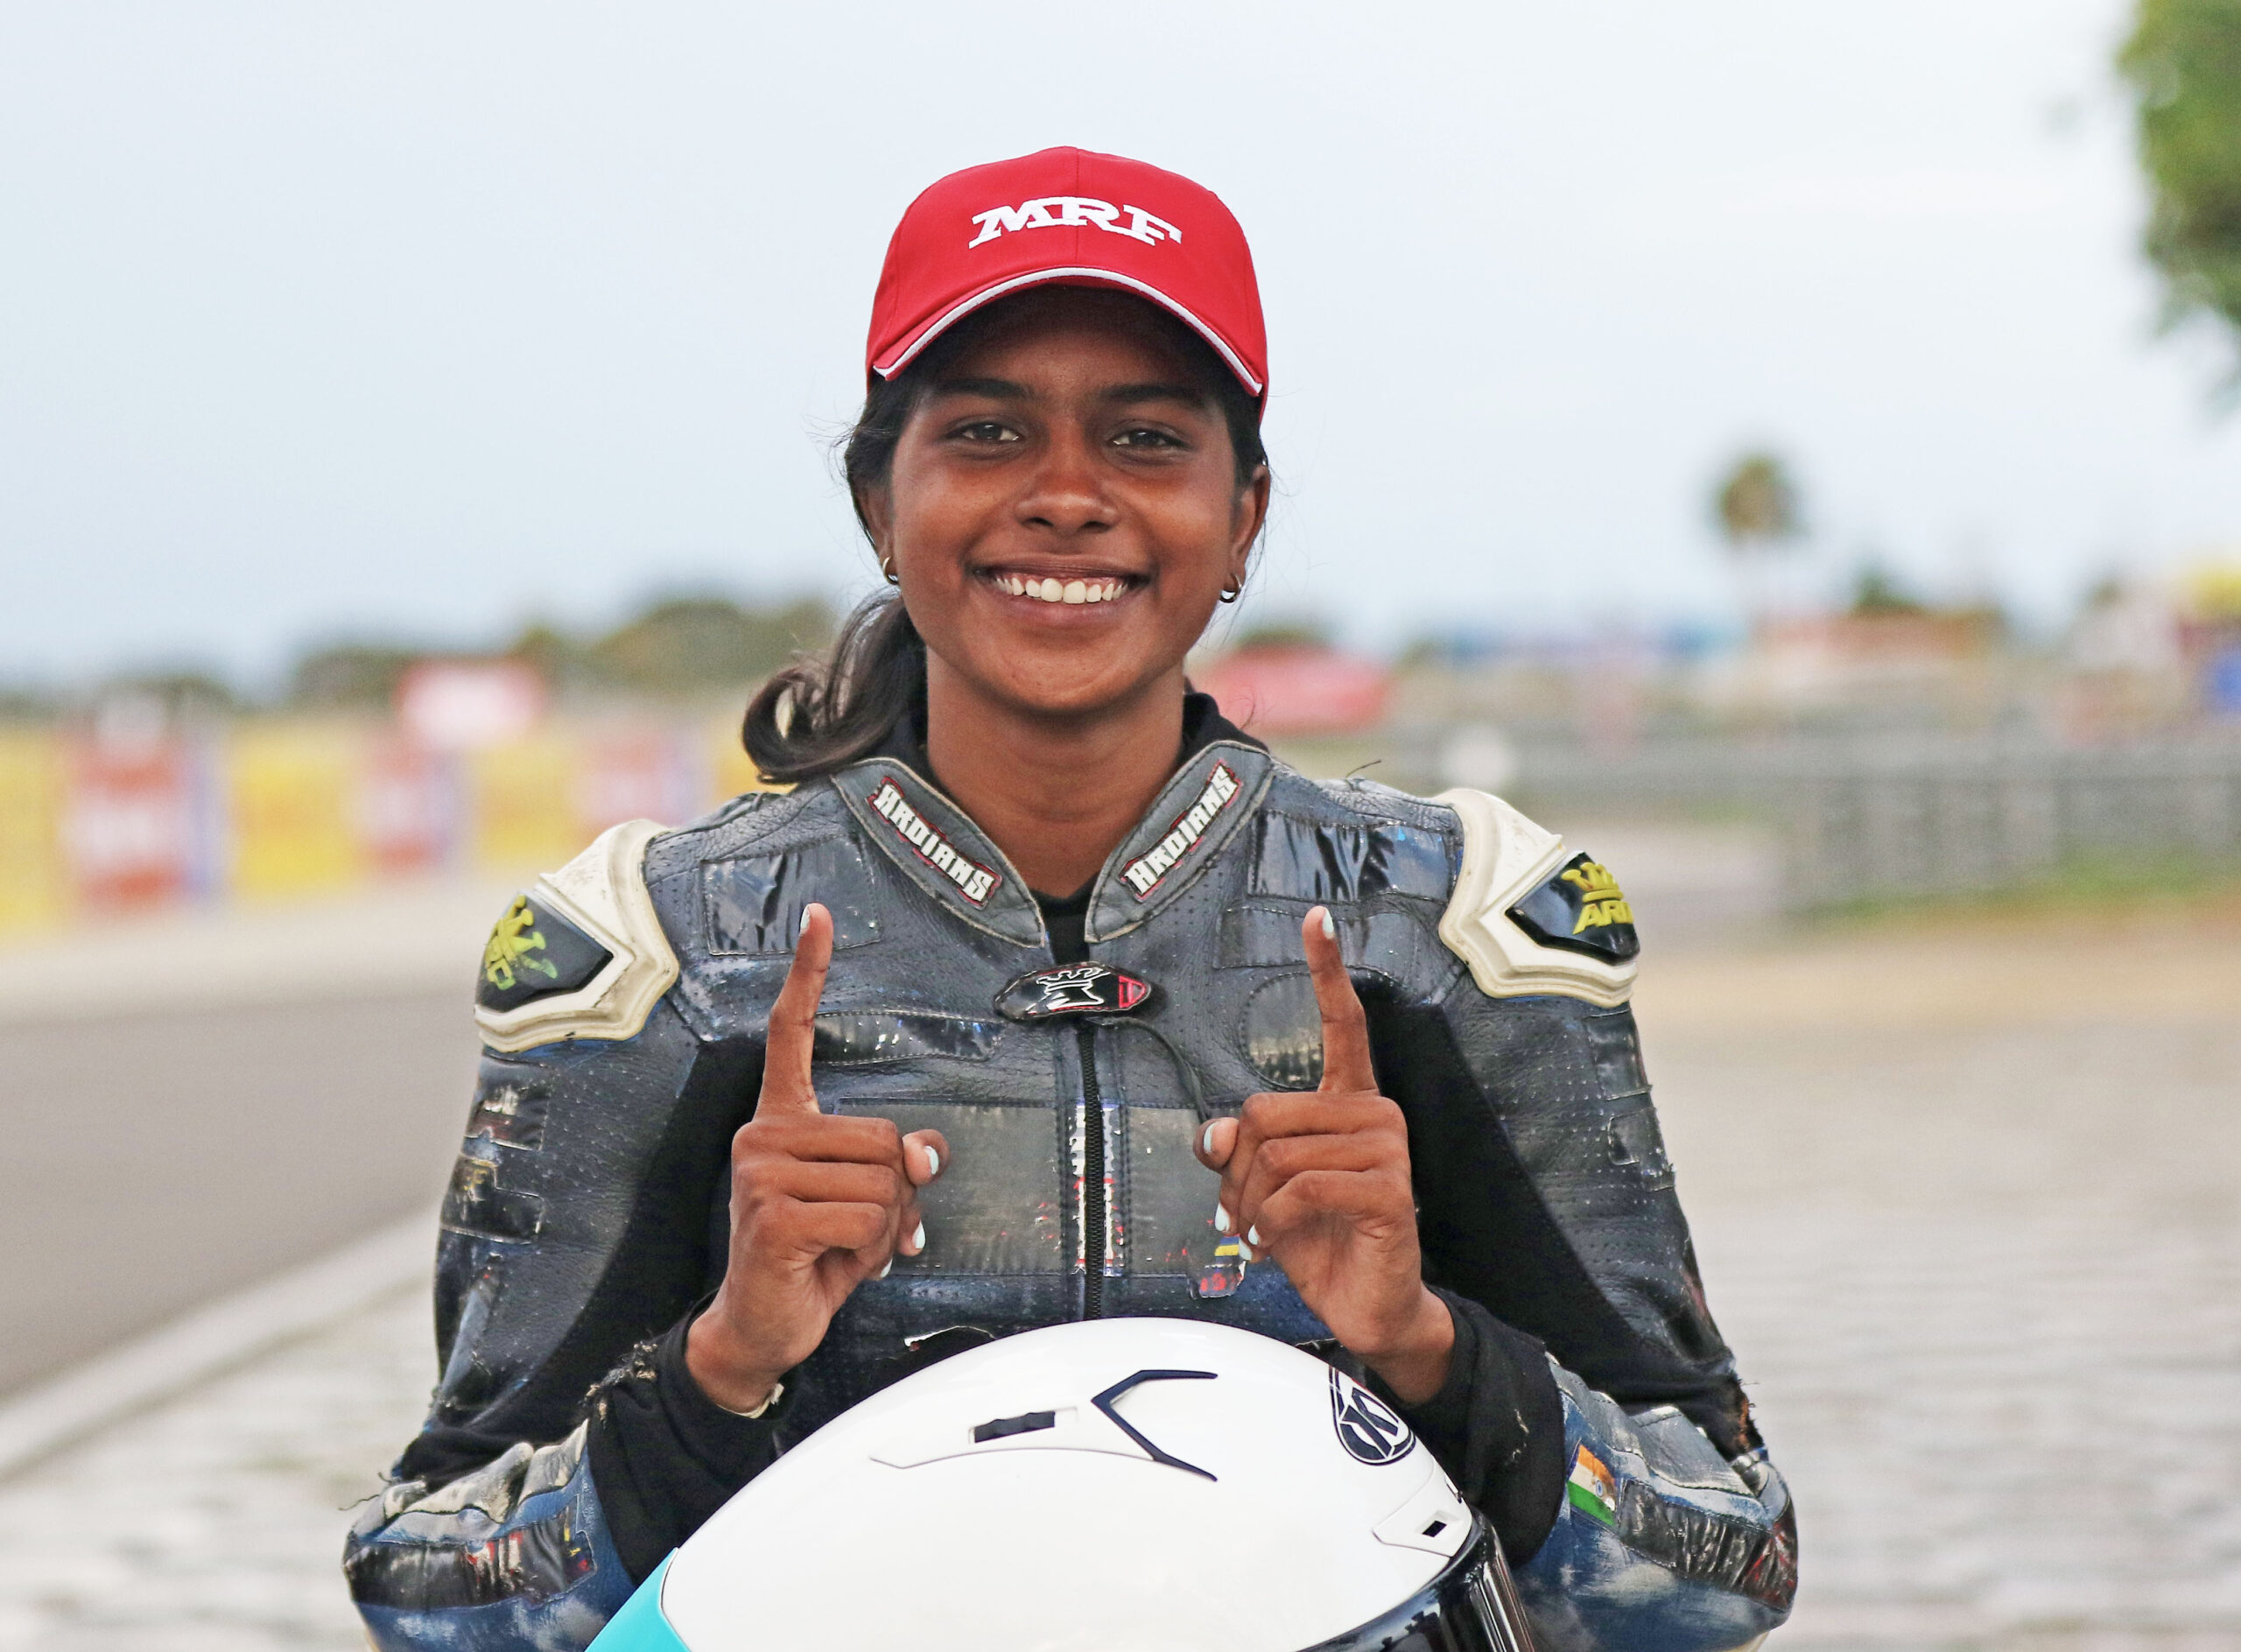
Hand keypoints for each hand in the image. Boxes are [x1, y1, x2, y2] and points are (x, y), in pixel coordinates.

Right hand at [686, 904, 948, 1413]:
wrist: (760, 1327)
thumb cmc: (812, 1258)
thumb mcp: (867, 1203)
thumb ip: (897, 1166)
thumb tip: (928, 1154)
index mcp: (781, 1121)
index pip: (792, 1034)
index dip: (808, 974)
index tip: (818, 916)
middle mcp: (762, 1136)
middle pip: (885, 1138)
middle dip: (893, 1195)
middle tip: (854, 1230)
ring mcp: (761, 1174)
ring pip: (884, 1182)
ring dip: (883, 1228)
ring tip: (839, 1248)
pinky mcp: (772, 1216)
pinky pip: (869, 1219)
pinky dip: (870, 1253)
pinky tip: (828, 1266)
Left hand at [1194, 906, 1453, 1402]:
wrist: (1368, 1306)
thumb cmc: (1318, 1239)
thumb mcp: (1264, 1189)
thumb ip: (1238, 1151)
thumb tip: (1214, 1131)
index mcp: (1349, 1101)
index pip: (1342, 1024)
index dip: (1327, 970)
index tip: (1317, 918)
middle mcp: (1375, 1113)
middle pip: (1265, 1111)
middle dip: (1237, 1171)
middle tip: (1243, 1212)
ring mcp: (1388, 1150)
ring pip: (1278, 1153)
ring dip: (1251, 1204)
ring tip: (1262, 1233)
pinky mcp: (1389, 1192)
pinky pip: (1302, 1188)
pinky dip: (1273, 1222)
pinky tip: (1279, 1243)